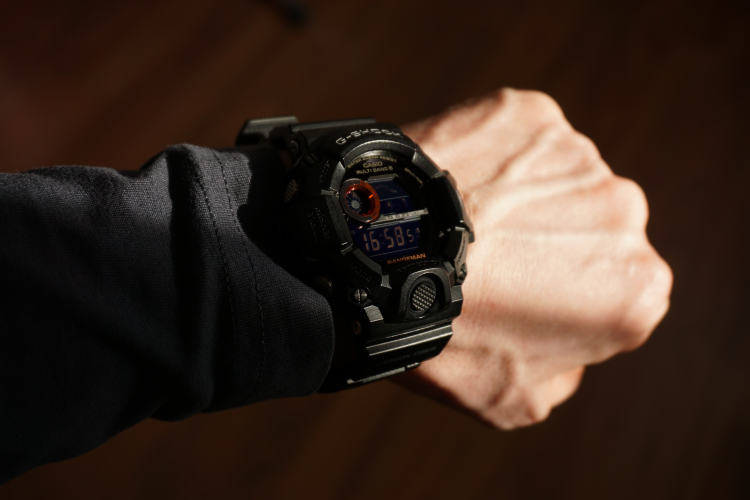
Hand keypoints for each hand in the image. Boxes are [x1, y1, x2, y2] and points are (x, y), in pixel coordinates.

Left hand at [395, 88, 672, 428]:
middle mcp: (624, 212)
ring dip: (521, 197)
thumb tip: (570, 350)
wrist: (376, 259)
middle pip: (590, 229)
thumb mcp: (515, 401)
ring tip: (464, 223)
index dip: (565, 299)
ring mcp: (577, 153)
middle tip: (488, 259)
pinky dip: (490, 157)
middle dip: (550, 243)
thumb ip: (565, 373)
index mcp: (636, 289)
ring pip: (555, 179)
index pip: (614, 293)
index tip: (521, 297)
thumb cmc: (442, 336)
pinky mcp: (530, 111)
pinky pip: (516, 138)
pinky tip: (455, 185)